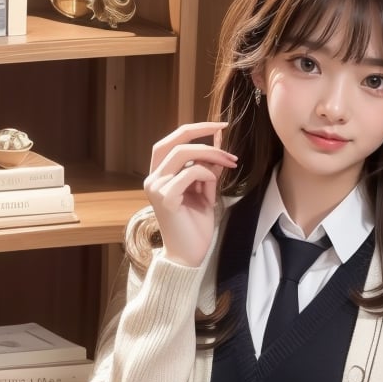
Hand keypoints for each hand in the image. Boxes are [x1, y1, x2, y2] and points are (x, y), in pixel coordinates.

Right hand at [143, 123, 237, 265]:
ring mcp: (156, 188)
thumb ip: (207, 168)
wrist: (189, 255)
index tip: (219, 126)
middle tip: (224, 131)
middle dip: (201, 132)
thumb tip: (218, 141)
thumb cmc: (195, 226)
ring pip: (183, 153)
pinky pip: (189, 173)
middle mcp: (153, 178)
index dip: (195, 129)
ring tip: (230, 163)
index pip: (172, 141)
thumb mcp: (204, 191)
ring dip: (211, 154)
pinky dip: (206, 175)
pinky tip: (212, 190)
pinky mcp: (165, 198)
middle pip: (174, 140)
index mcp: (159, 175)